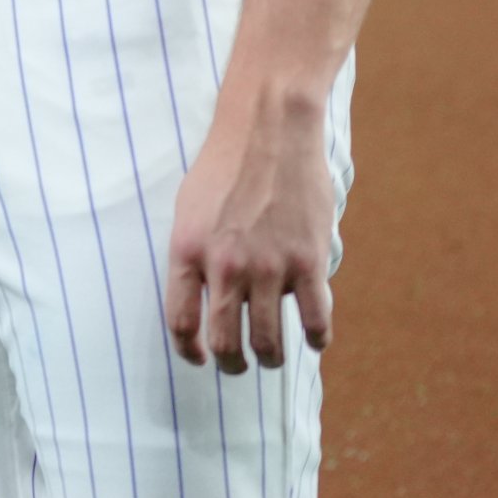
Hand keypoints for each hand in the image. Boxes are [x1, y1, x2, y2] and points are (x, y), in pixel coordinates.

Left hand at [164, 94, 337, 372]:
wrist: (269, 130)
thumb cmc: (223, 167)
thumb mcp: (187, 210)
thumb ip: (192, 256)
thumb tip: (199, 296)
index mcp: (187, 252)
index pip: (181, 322)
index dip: (189, 351)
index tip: (198, 359)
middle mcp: (225, 266)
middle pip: (223, 342)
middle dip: (230, 365)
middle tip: (237, 367)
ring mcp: (268, 266)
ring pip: (268, 341)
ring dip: (270, 359)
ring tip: (272, 358)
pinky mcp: (308, 262)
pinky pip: (316, 320)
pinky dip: (317, 340)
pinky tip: (315, 341)